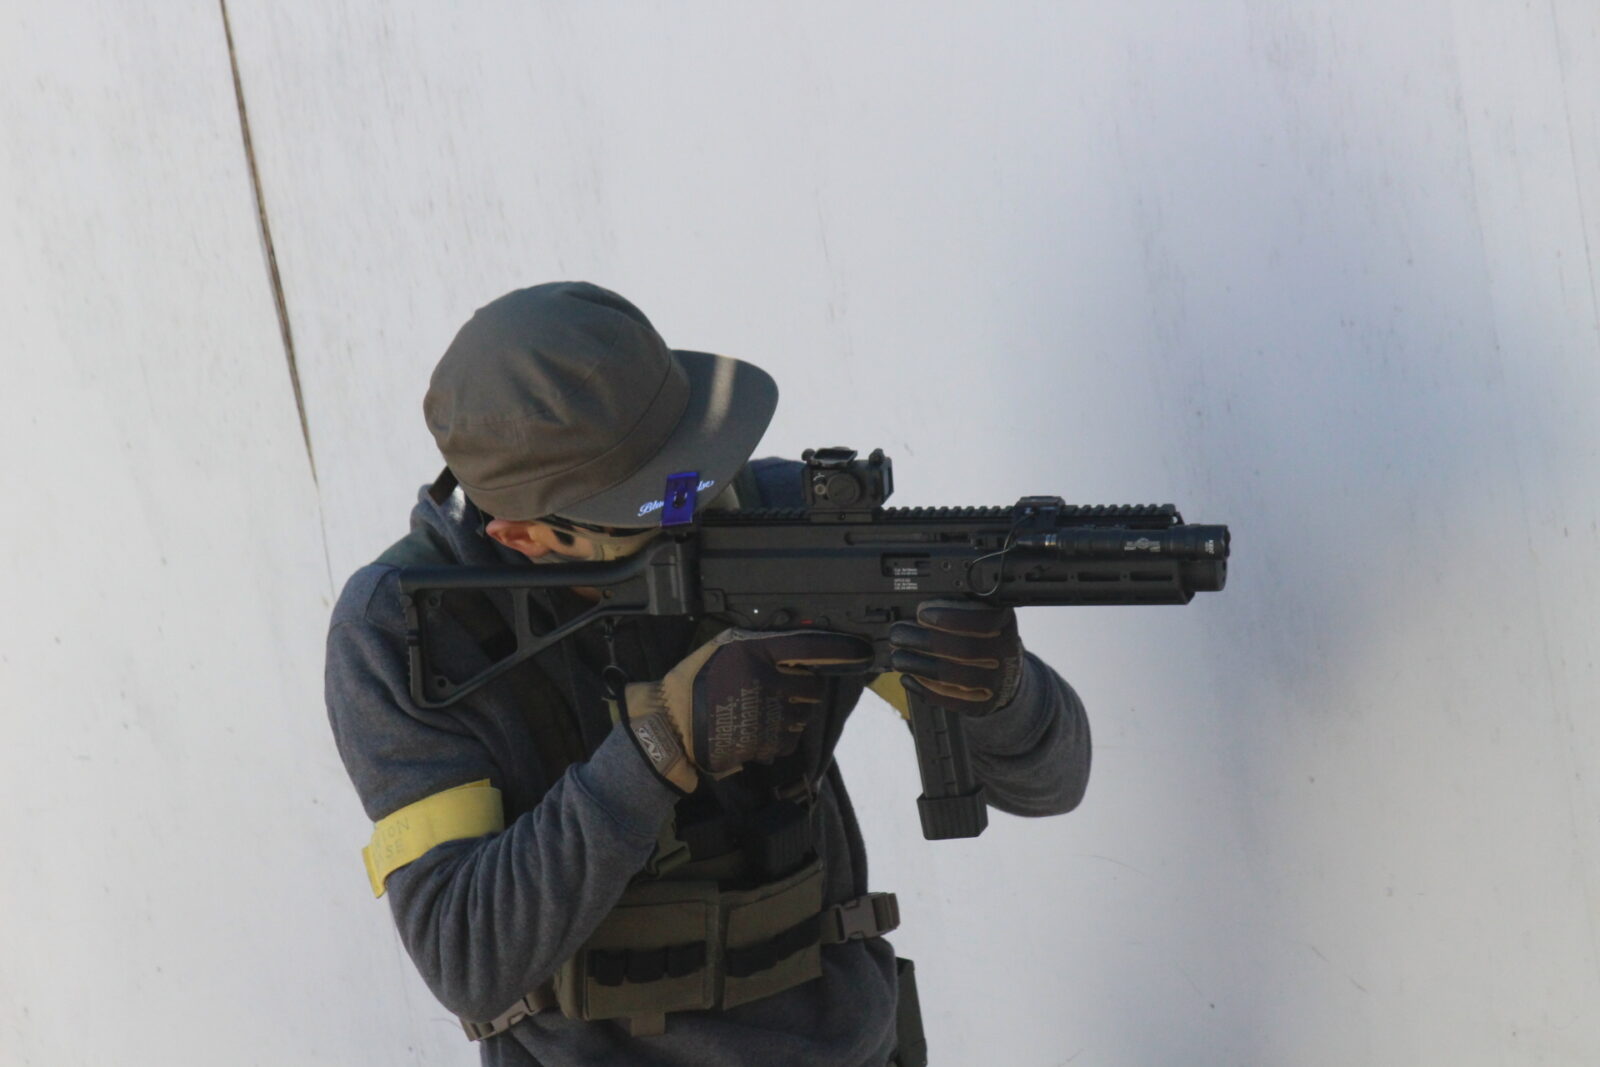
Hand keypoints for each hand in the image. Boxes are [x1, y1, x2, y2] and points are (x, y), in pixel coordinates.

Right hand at [626, 629, 873, 790]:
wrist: (671, 723)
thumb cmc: (695, 680)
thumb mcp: (723, 646)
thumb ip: (760, 642)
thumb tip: (799, 639)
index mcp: (756, 652)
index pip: (810, 646)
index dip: (841, 649)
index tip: (862, 651)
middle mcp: (766, 682)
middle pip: (812, 688)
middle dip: (802, 689)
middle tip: (780, 690)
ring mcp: (766, 715)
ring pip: (802, 716)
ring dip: (792, 715)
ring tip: (764, 712)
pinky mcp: (762, 744)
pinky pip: (788, 741)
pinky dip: (780, 738)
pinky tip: (758, 730)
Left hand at [889, 600, 1024, 716]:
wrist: (1005, 672)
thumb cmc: (981, 636)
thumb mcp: (977, 613)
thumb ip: (954, 607)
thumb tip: (916, 610)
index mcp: (1003, 623)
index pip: (982, 620)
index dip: (949, 618)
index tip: (921, 614)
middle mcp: (1005, 653)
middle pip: (964, 651)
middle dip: (924, 641)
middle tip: (898, 634)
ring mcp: (995, 682)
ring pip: (954, 677)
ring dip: (918, 665)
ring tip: (898, 657)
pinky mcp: (982, 704)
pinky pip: (950, 700)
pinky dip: (924, 689)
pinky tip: (908, 678)